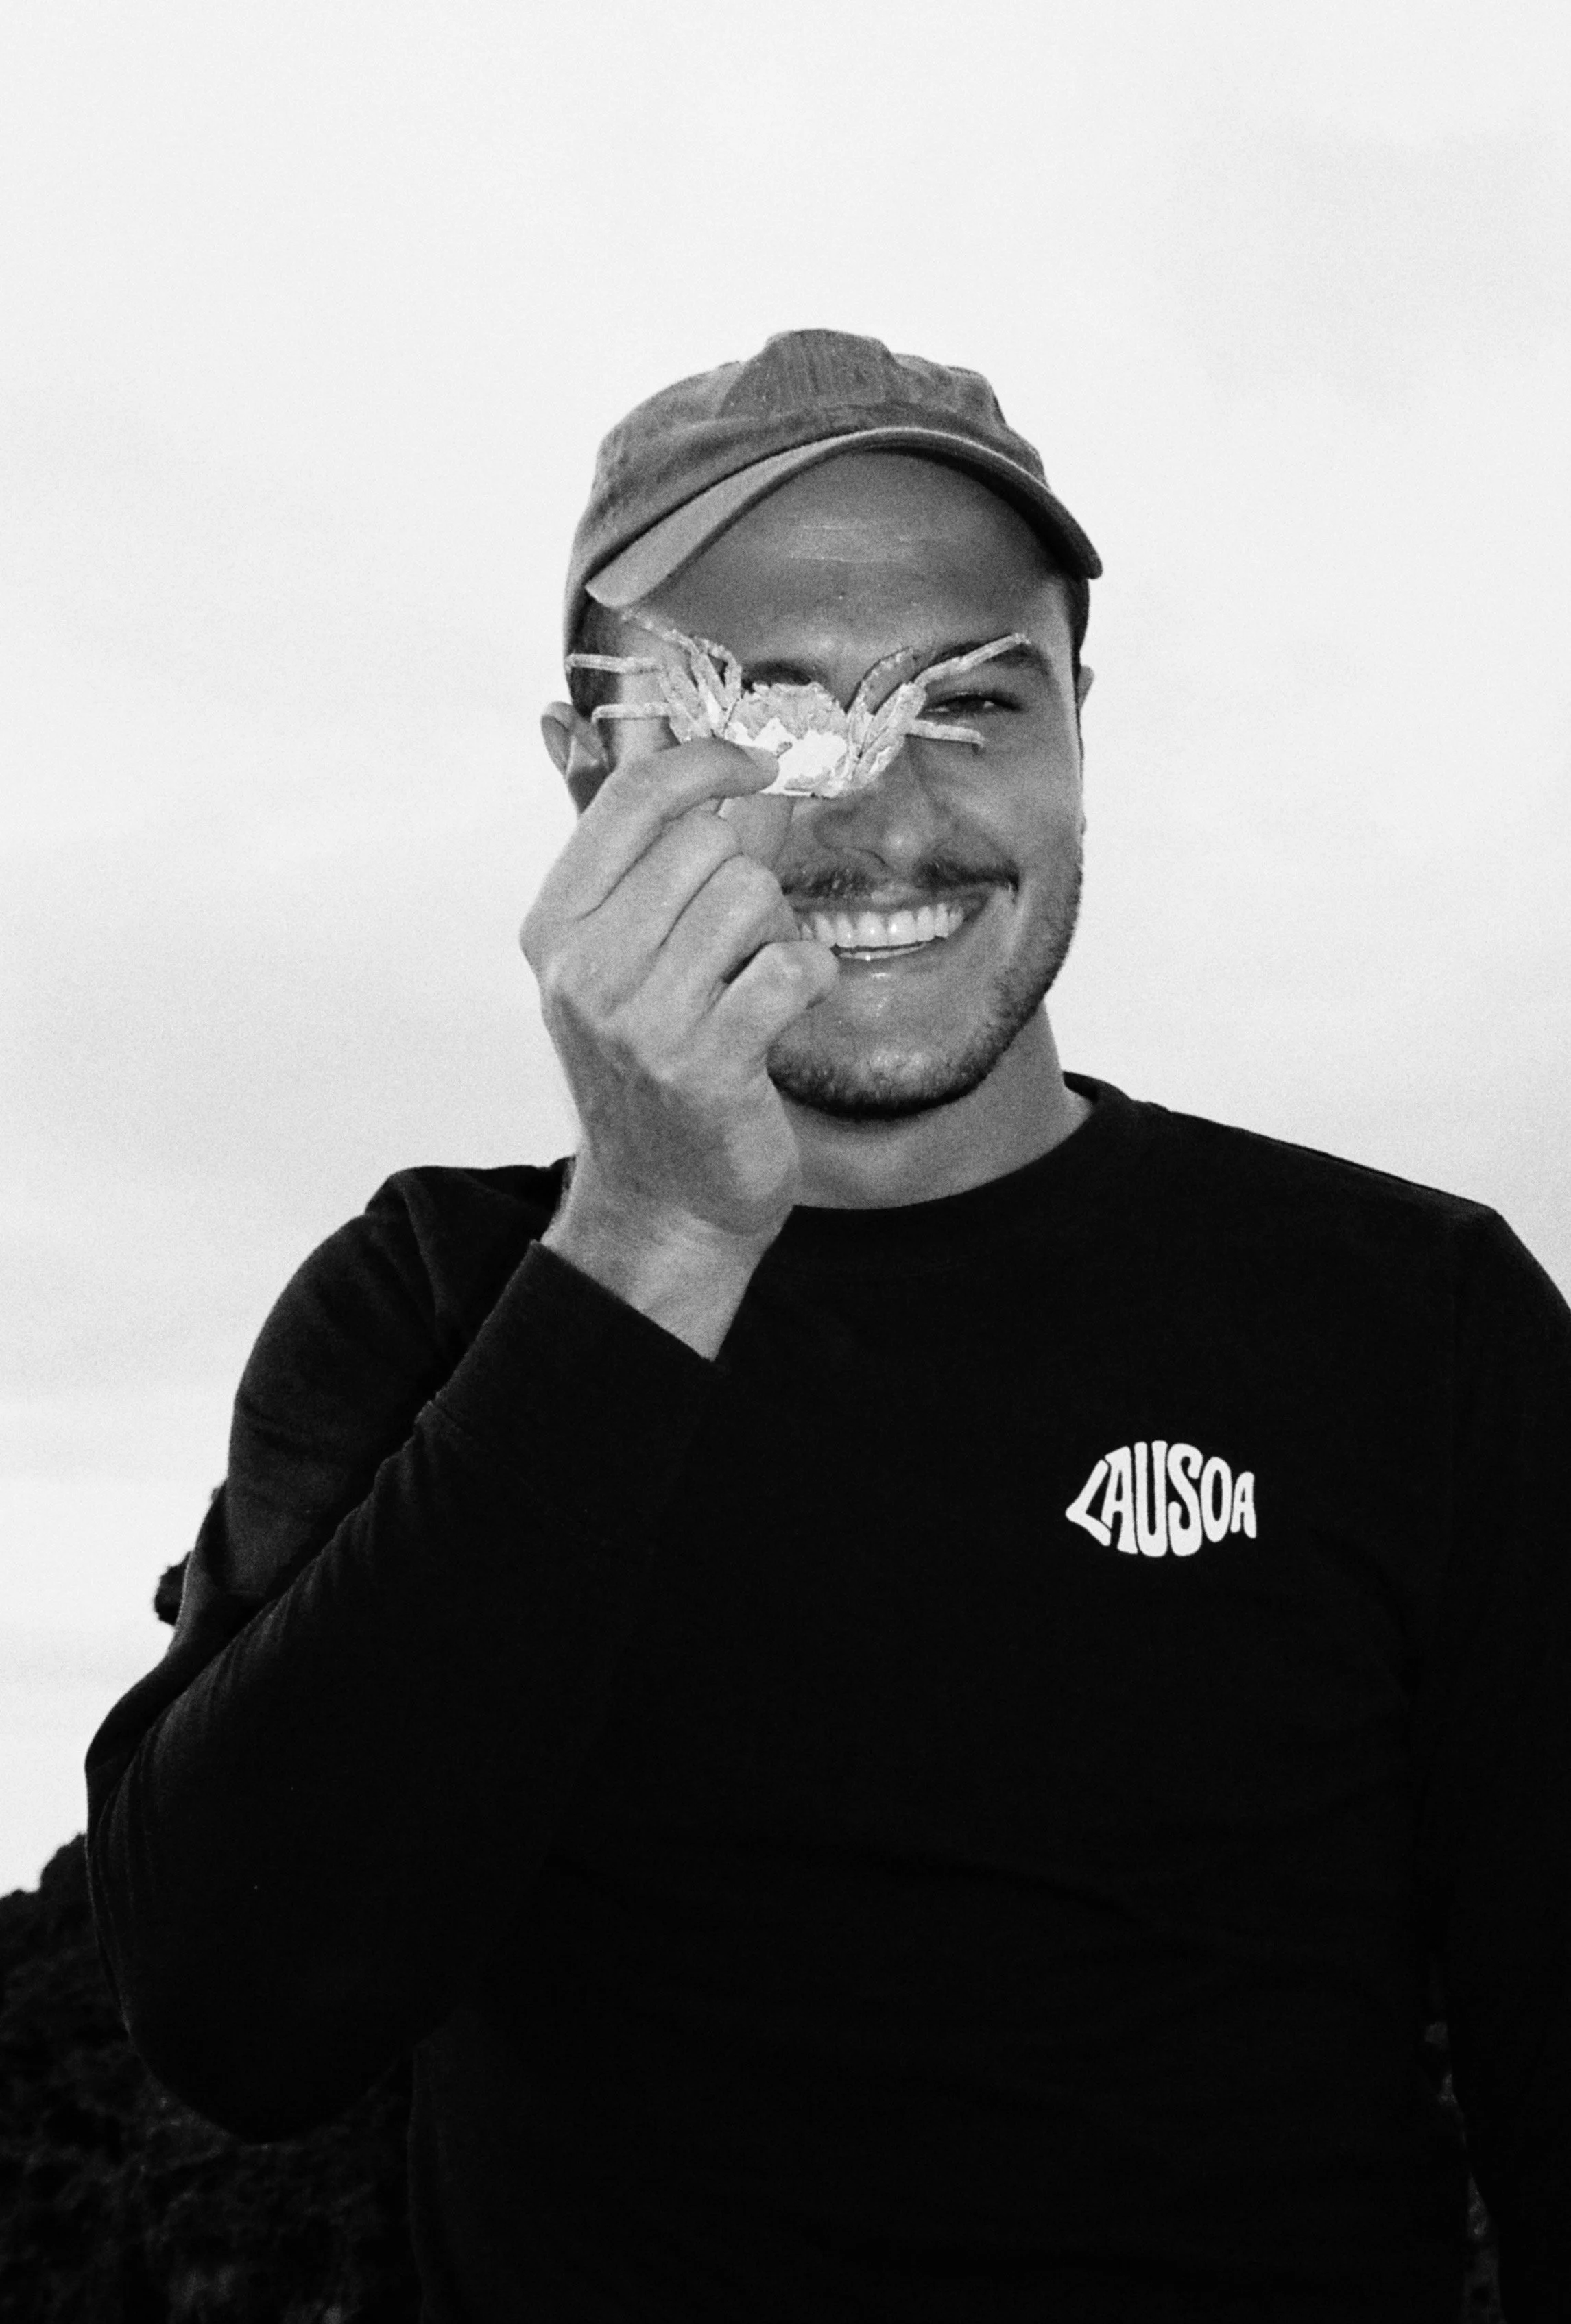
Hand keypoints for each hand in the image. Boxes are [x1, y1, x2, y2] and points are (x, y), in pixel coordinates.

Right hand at [520, 735, 838, 1253]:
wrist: (666, 1197)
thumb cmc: (651, 1057)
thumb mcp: (609, 945)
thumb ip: (605, 833)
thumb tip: (565, 718)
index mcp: (554, 925)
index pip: (633, 796)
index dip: (707, 762)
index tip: (756, 765)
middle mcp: (584, 970)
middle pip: (710, 844)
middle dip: (747, 877)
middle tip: (742, 936)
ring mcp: (640, 1021)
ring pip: (754, 898)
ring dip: (776, 935)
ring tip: (749, 984)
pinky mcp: (707, 1065)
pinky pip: (793, 967)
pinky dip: (807, 982)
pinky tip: (779, 1016)